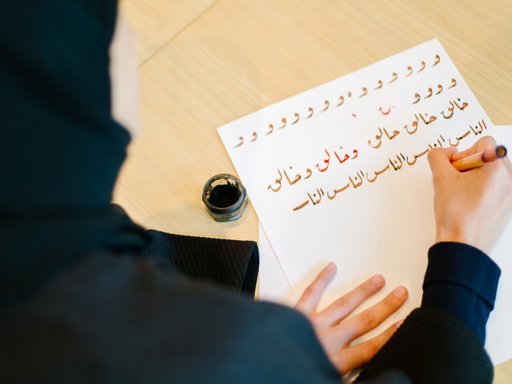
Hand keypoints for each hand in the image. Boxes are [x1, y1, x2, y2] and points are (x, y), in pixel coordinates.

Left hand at [295, 263, 407, 374]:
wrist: (258, 366)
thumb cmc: (288, 374)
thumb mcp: (322, 381)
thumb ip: (345, 377)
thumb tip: (366, 375)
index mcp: (336, 363)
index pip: (372, 348)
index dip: (390, 335)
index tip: (405, 323)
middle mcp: (328, 340)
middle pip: (364, 322)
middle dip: (384, 308)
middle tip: (400, 294)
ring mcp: (312, 325)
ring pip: (343, 305)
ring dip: (362, 292)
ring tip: (378, 280)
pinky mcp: (294, 314)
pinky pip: (310, 294)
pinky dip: (321, 280)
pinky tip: (331, 267)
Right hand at [428, 136, 511, 253]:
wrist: (464, 245)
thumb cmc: (456, 213)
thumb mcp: (440, 178)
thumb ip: (438, 156)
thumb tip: (444, 153)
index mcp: (498, 168)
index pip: (483, 142)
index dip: (464, 153)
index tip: (455, 170)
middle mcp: (510, 178)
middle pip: (489, 156)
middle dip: (470, 165)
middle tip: (457, 182)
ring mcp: (511, 193)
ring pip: (492, 172)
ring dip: (475, 177)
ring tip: (463, 195)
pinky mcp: (508, 205)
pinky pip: (496, 188)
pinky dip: (482, 191)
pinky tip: (470, 204)